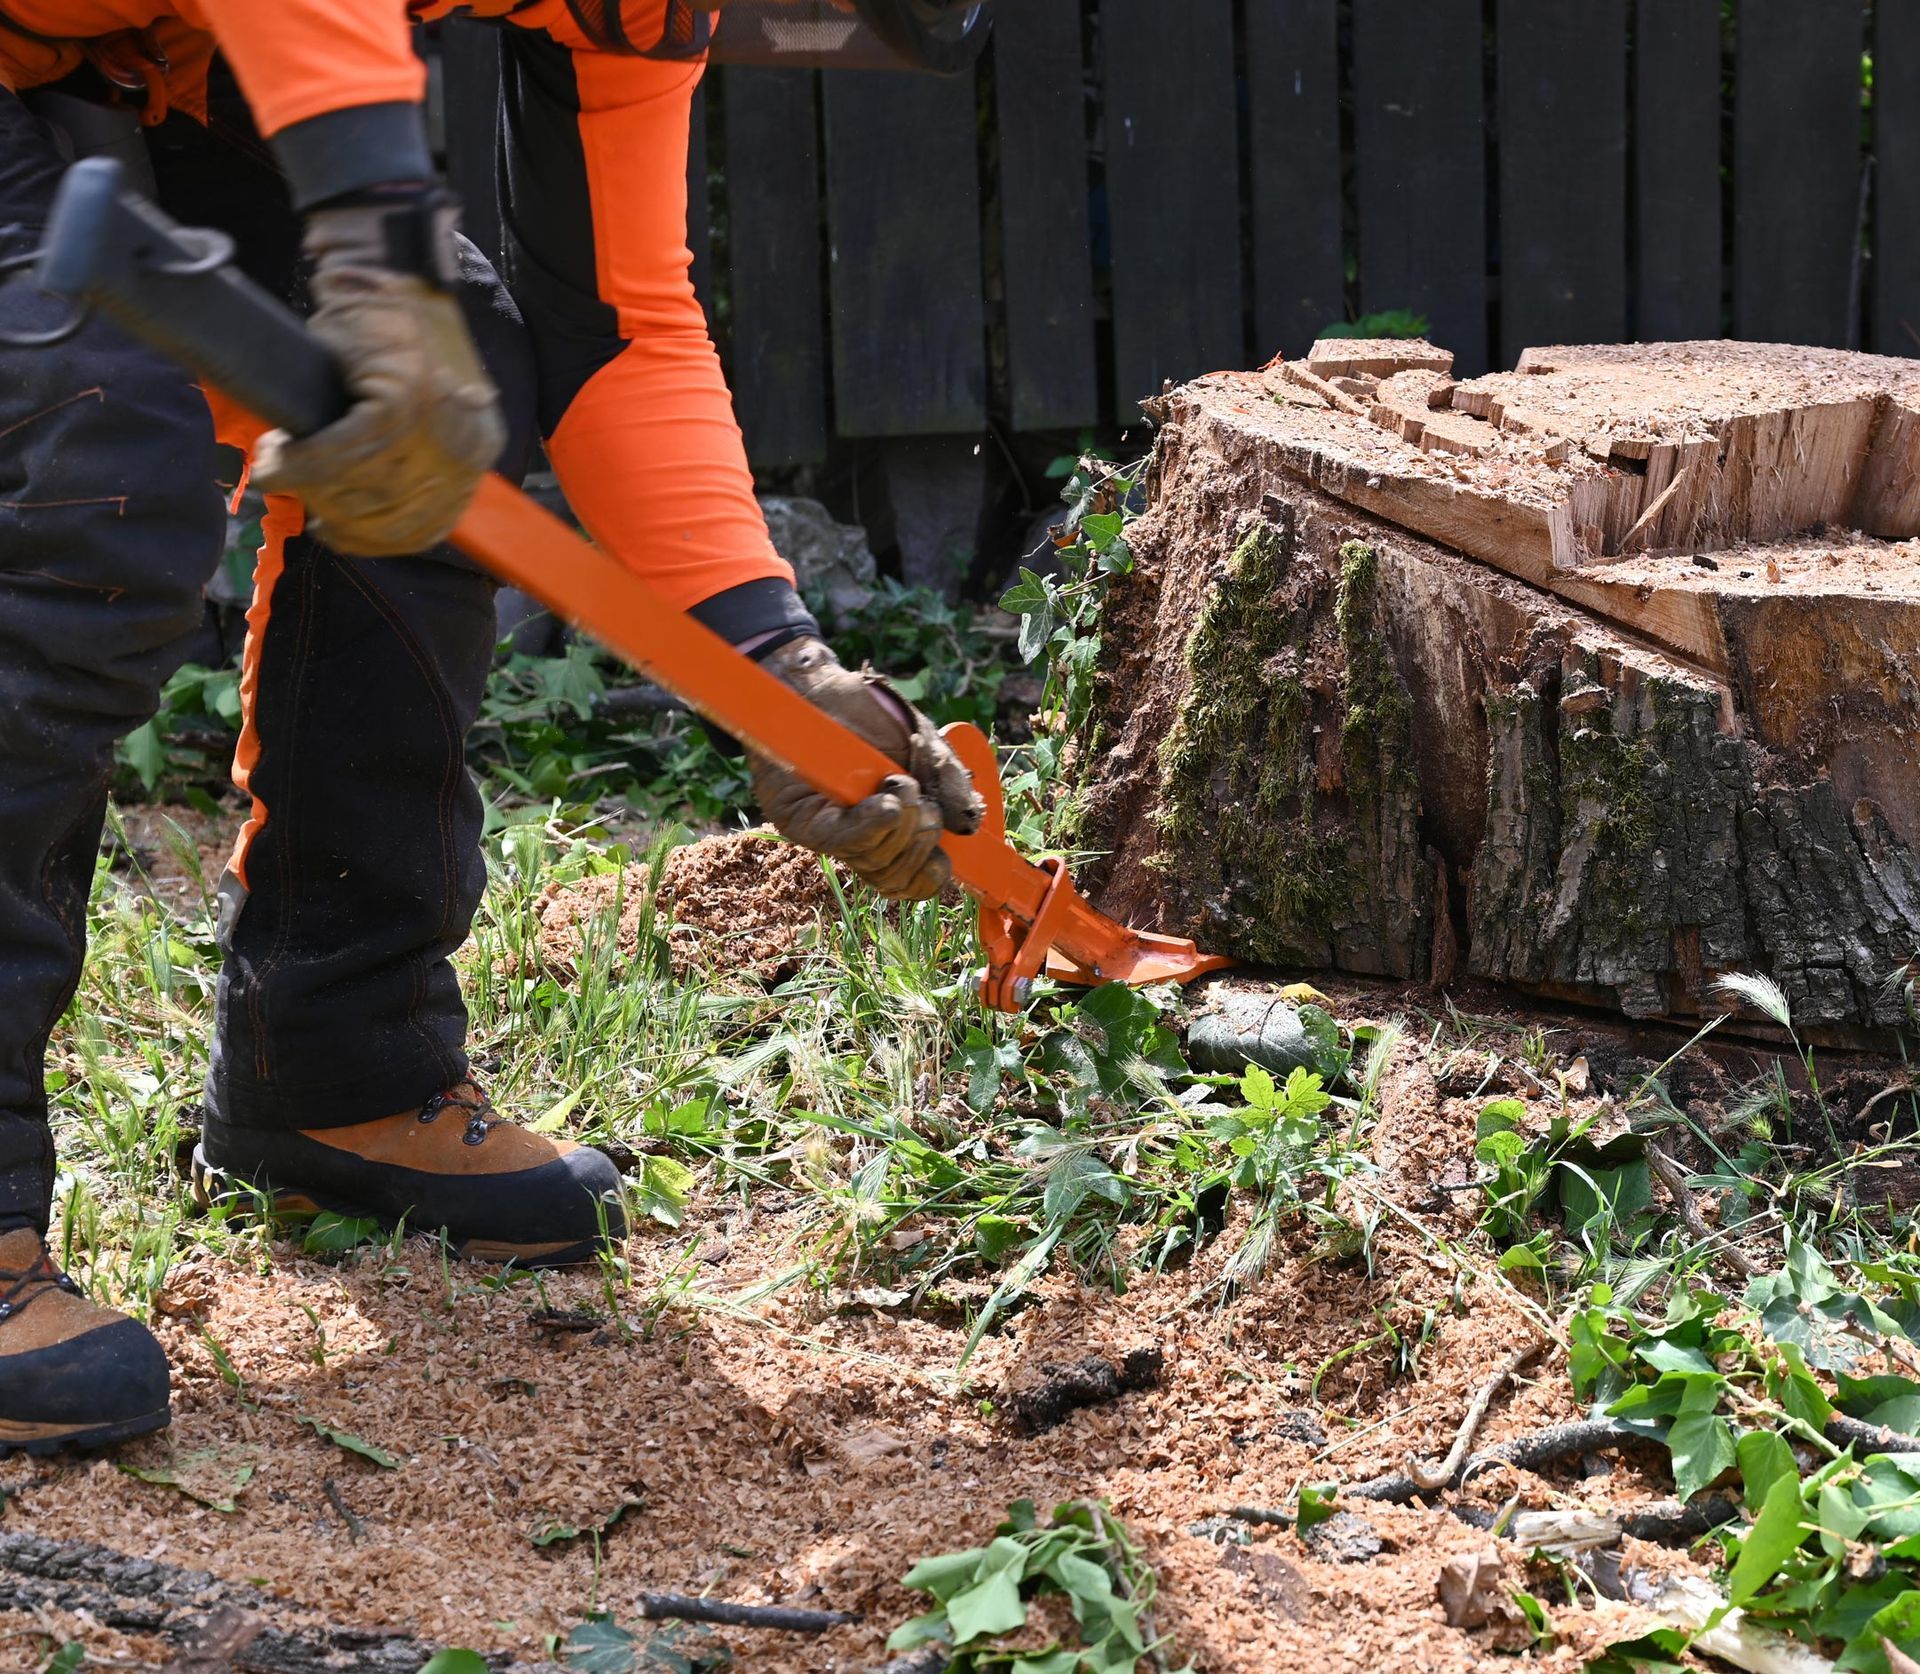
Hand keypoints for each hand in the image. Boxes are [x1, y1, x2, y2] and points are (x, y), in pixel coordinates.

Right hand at [252, 193, 503, 556]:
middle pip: (394, 514)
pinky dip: (302, 463)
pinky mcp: (403, 399)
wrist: (388, 264)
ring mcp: (439, 424)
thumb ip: (399, 455)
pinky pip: (343, 453)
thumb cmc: (388, 331)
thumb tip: (349, 505)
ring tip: (280, 472)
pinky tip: (275, 462)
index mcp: (475, 450)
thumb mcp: (415, 402)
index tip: (338, 536)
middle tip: (303, 503)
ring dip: (314, 490)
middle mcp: (466, 444)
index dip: (377, 541)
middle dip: (339, 516)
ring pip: (365, 488)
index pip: (430, 524)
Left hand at [750, 636, 983, 899]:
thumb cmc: (867, 713)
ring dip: (900, 827)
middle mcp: (855, 838)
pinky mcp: (800, 818)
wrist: (818, 681)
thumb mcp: (923, 744)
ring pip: (873, 862)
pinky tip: (887, 804)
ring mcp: (827, 832)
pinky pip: (841, 839)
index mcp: (886, 830)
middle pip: (894, 878)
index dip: (930, 876)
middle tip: (924, 803)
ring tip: (901, 784)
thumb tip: (969, 826)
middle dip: (922, 844)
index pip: (908, 880)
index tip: (948, 858)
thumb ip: (947, 782)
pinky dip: (872, 825)